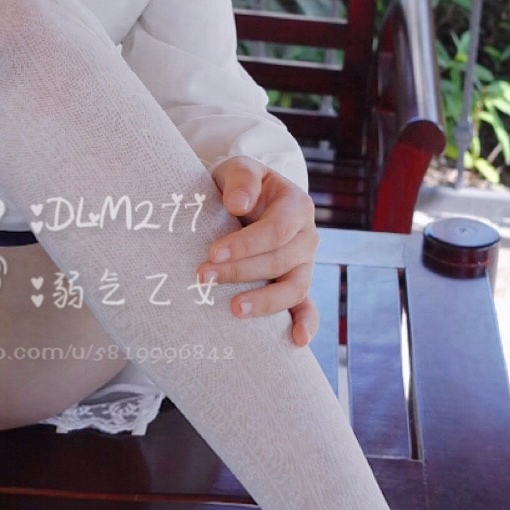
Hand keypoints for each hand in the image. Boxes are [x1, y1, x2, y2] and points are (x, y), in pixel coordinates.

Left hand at [197, 157, 319, 346]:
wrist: (241, 202)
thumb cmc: (238, 186)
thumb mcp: (238, 169)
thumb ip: (241, 179)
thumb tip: (238, 205)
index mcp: (297, 206)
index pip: (276, 230)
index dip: (246, 244)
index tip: (212, 252)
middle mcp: (306, 237)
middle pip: (280, 261)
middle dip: (240, 272)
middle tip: (203, 278)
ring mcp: (304, 265)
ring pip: (293, 289)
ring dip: (264, 302)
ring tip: (233, 309)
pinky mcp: (296, 285)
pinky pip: (306, 308)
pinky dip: (305, 324)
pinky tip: (295, 340)